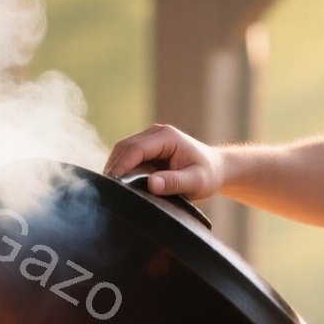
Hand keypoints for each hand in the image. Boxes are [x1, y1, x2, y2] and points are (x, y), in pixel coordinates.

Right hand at [102, 123, 225, 198]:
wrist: (215, 168)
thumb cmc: (208, 175)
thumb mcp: (197, 182)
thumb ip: (175, 183)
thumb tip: (151, 184)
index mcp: (167, 136)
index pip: (136, 149)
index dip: (122, 165)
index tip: (113, 184)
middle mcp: (155, 133)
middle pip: (124, 147)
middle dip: (114, 167)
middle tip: (108, 190)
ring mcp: (149, 139)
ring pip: (122, 151)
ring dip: (115, 168)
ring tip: (111, 189)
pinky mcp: (146, 149)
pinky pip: (127, 157)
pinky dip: (120, 169)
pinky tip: (119, 185)